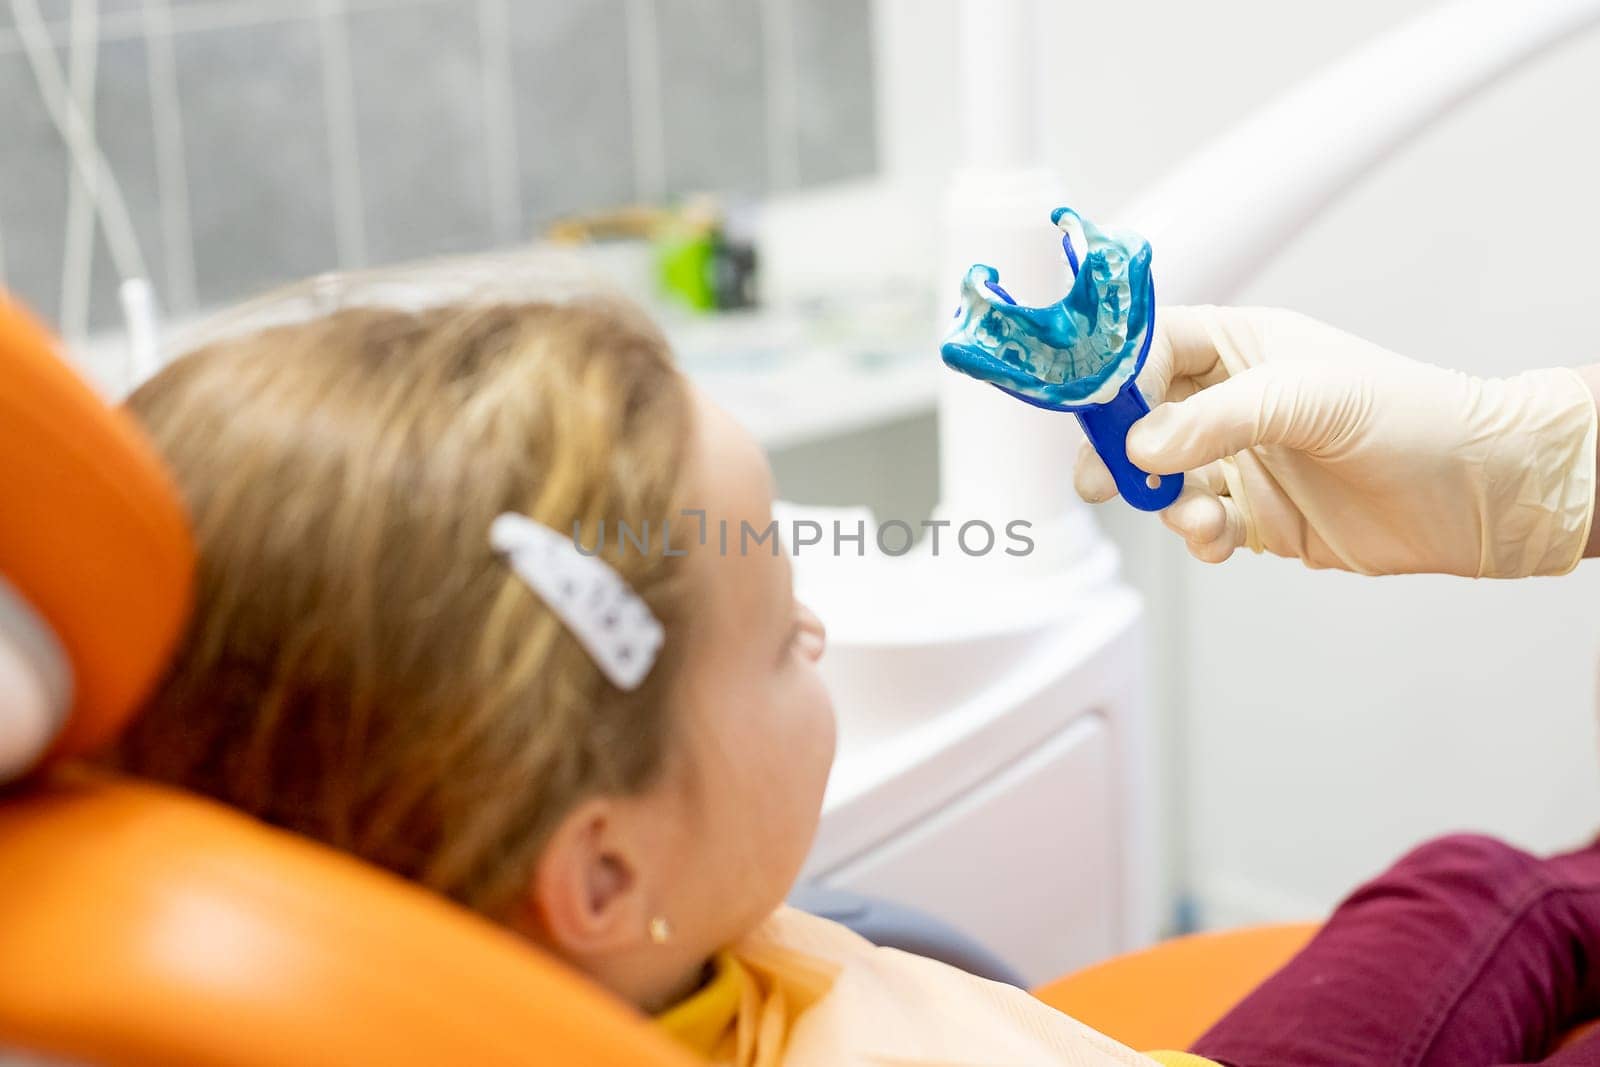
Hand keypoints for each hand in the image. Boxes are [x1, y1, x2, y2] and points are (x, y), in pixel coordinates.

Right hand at [1074, 305, 1598, 577]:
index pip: (1153, 346)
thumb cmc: (1410, 415)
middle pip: (1144, 419)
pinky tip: (1216, 539)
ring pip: (1168, 479)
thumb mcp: (1306, 398)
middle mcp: (1236, 402)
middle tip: (1102, 479)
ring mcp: (1245, 461)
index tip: (1086, 407)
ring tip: (1195, 516)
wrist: (1478, 492)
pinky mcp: (1259, 516)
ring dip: (1166, 501)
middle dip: (1120, 450)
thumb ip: (1216, 419)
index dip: (1115, 373)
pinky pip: (1201, 526)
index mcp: (1242, 347)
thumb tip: (1142, 448)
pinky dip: (1197, 537)